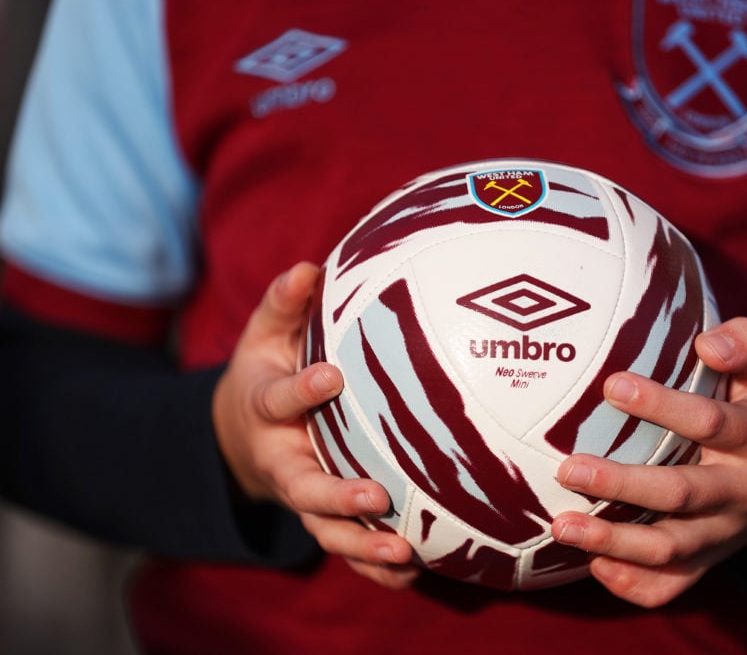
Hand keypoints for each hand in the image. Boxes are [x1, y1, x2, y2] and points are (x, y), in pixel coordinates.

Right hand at [213, 262, 418, 588]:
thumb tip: (308, 267)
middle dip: (335, 495)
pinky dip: (374, 567)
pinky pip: (346, 546)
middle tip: (374, 497)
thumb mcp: (265, 336)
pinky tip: (412, 571)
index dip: (301, 391)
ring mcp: (302, 494)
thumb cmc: (266, 372)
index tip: (331, 379)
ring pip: (325, 529)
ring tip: (402, 552)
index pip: (278, 399)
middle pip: (302, 486)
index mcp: (264, 407)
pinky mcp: (323, 517)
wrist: (241, 434)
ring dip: (361, 545)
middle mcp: (282, 458)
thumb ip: (283, 305)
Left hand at [550, 317, 746, 606]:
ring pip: (669, 549)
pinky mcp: (707, 560)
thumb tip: (708, 343)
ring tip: (561, 526)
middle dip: (623, 484)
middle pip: (681, 493)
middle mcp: (741, 491)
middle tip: (568, 468)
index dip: (662, 405)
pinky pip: (671, 585)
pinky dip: (632, 584)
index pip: (710, 422)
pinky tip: (594, 566)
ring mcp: (722, 533)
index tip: (612, 384)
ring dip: (613, 541)